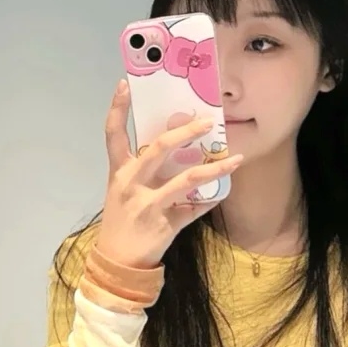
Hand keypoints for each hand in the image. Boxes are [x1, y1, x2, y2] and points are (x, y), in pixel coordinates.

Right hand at [93, 82, 244, 269]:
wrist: (118, 262)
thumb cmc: (123, 221)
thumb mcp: (123, 191)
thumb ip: (143, 170)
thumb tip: (176, 147)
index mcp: (119, 172)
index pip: (113, 134)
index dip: (118, 108)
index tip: (125, 84)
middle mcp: (131, 184)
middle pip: (159, 149)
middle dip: (185, 132)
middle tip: (207, 121)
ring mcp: (148, 205)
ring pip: (186, 180)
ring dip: (214, 168)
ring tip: (234, 158)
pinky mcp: (165, 225)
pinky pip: (194, 209)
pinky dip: (209, 200)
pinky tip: (222, 191)